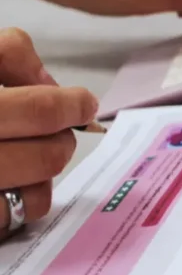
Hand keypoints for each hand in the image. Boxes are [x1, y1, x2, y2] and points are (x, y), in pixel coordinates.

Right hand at [0, 28, 97, 238]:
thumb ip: (5, 54)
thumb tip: (50, 82)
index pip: (37, 110)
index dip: (70, 105)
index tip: (82, 102)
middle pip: (47, 154)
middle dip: (61, 140)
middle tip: (57, 131)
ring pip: (35, 195)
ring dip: (43, 175)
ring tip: (29, 156)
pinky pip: (9, 220)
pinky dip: (19, 202)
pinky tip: (6, 182)